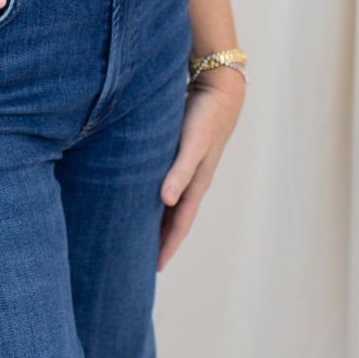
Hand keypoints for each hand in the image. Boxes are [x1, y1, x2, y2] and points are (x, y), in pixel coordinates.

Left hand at [157, 68, 245, 269]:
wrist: (219, 88)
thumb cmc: (204, 116)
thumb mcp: (192, 144)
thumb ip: (180, 170)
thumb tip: (166, 201)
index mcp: (196, 184)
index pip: (179, 224)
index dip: (167, 246)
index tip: (154, 269)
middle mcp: (192, 180)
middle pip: (174, 218)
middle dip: (160, 240)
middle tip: (141, 262)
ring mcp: (187, 168)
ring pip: (170, 203)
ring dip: (157, 221)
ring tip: (139, 236)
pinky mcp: (181, 154)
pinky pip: (166, 183)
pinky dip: (154, 197)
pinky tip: (142, 196)